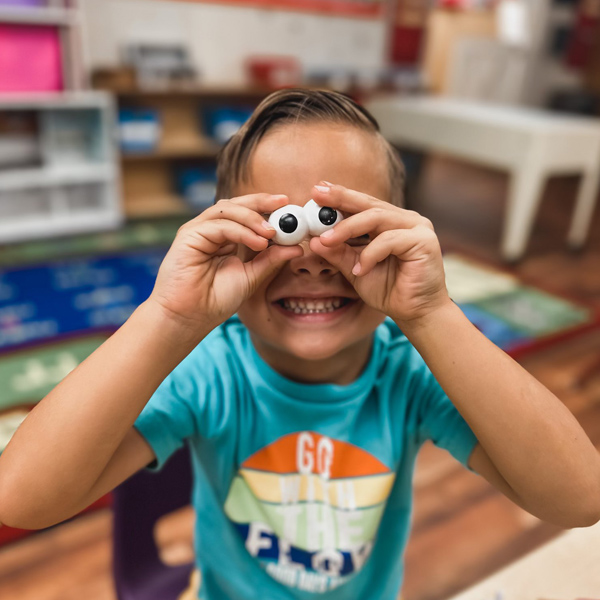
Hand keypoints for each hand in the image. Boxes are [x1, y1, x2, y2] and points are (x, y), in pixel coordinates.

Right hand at [148, 194, 302, 333]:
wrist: (190, 317)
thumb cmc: (215, 300)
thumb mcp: (252, 277)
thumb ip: (271, 260)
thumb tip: (297, 247)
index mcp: (225, 238)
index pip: (246, 214)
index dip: (267, 208)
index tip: (290, 208)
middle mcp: (211, 230)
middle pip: (236, 204)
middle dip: (261, 202)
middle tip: (284, 203)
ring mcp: (199, 230)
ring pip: (228, 209)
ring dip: (253, 217)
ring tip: (272, 232)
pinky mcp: (189, 235)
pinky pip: (219, 225)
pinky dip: (241, 231)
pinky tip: (258, 242)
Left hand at [309, 183, 451, 325]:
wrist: (415, 313)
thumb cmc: (390, 290)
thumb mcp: (355, 270)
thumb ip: (338, 254)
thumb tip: (314, 240)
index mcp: (390, 222)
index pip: (362, 205)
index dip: (339, 197)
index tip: (316, 192)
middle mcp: (404, 220)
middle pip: (369, 203)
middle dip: (341, 198)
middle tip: (317, 195)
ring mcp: (416, 227)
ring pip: (376, 217)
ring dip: (347, 228)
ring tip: (326, 240)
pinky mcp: (424, 241)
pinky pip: (389, 240)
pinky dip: (369, 254)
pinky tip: (360, 270)